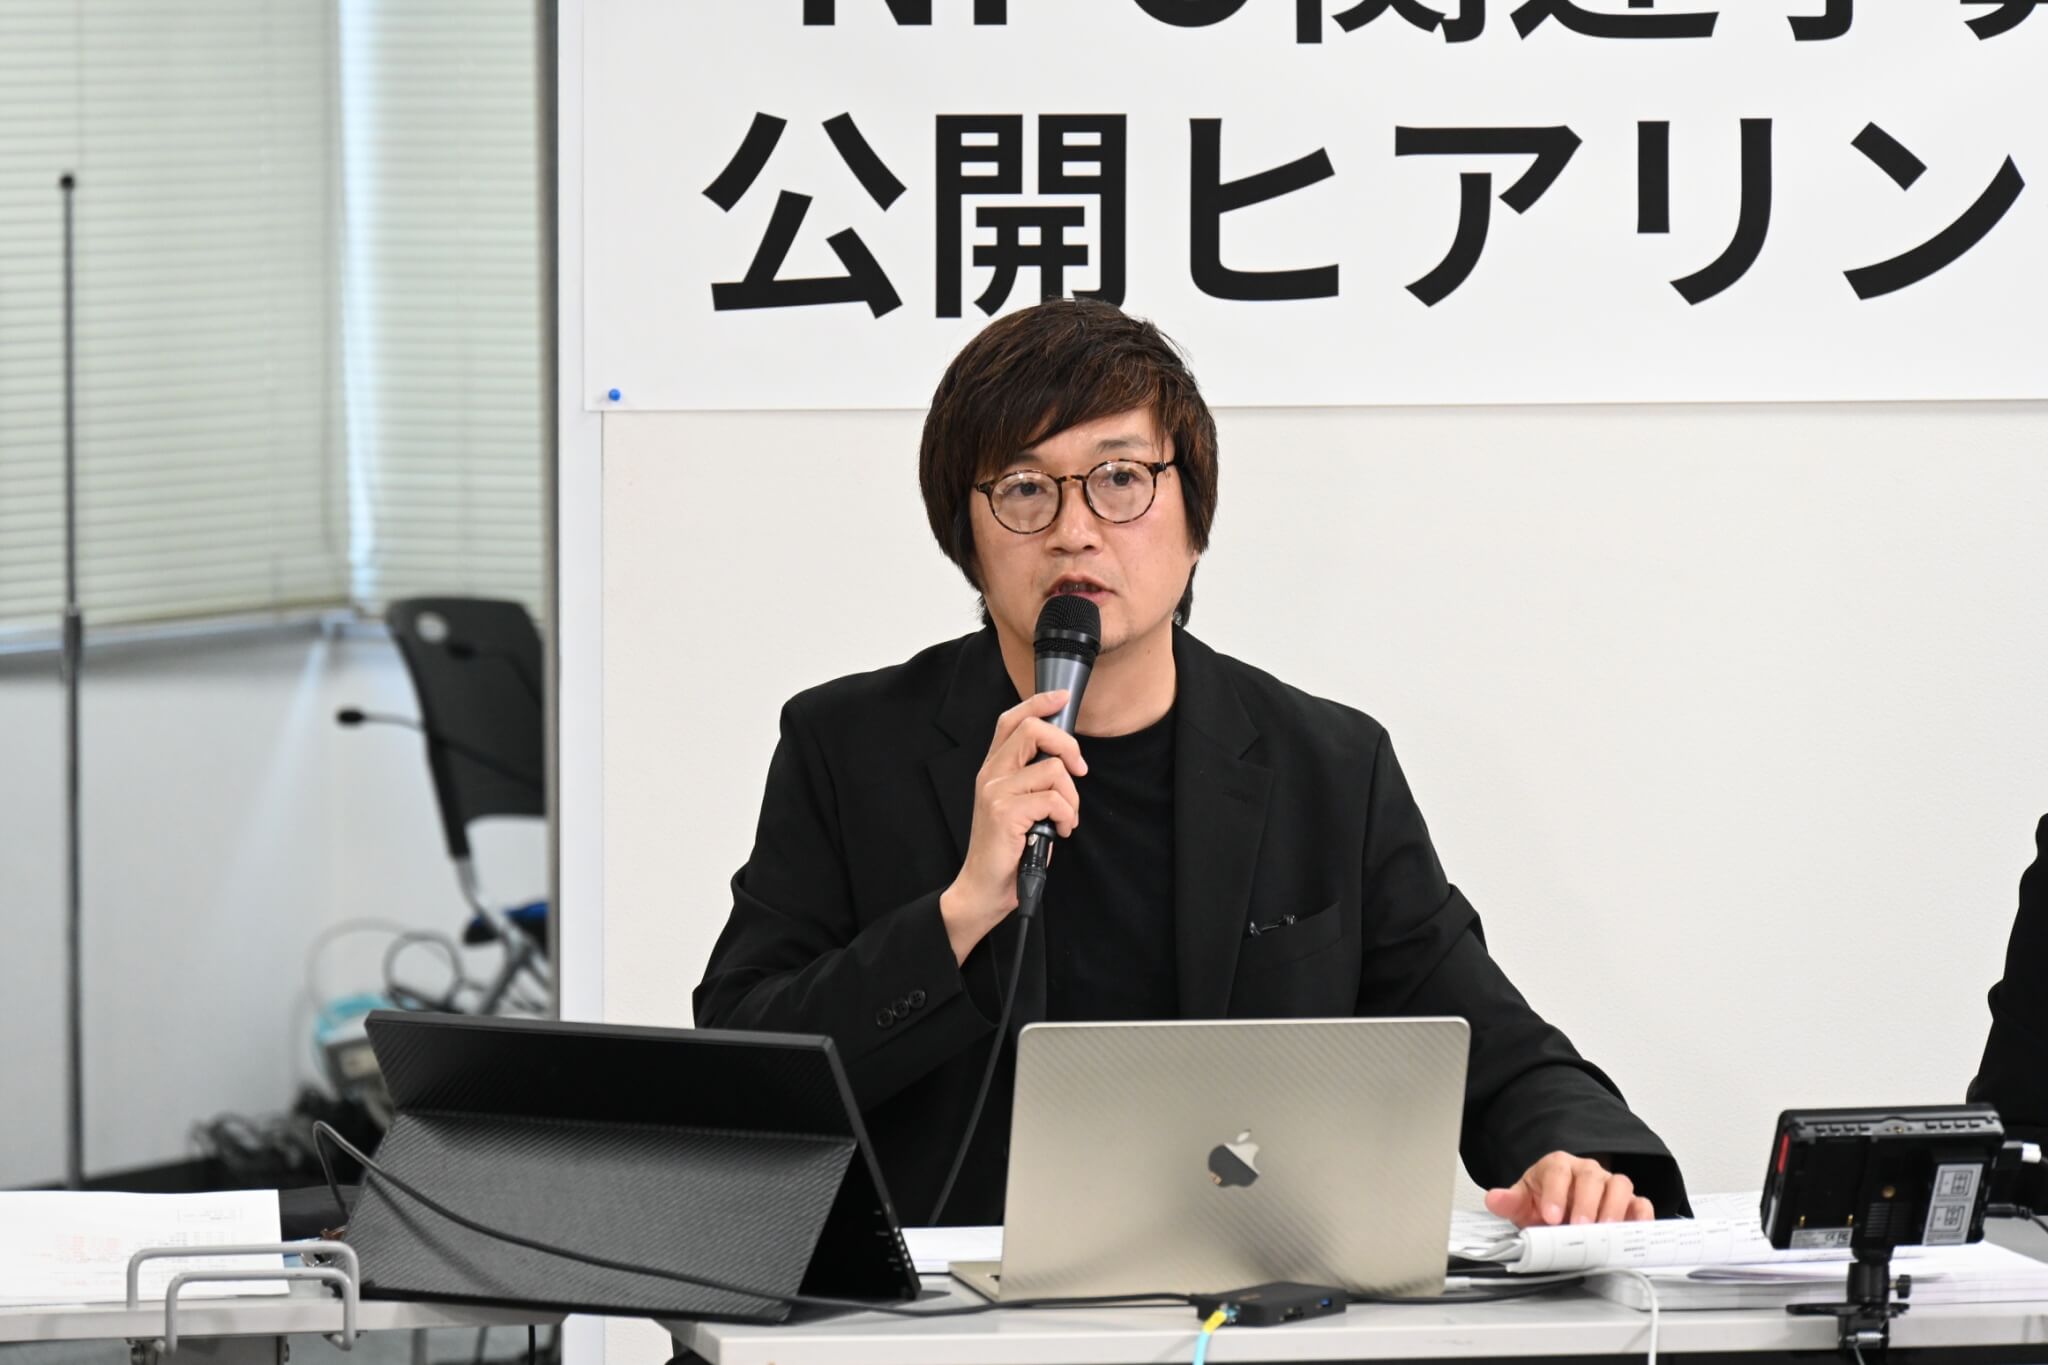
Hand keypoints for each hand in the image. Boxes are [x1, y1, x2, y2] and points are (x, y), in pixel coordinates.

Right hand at [938, 690, 1086, 963]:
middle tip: (1080, 770)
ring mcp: (995, 792)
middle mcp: (990, 775)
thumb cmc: (1007, 851)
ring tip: (1065, 818)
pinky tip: (1061, 831)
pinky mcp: (1005, 812)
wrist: (984, 888)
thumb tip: (1066, 758)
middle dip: (1068, 746)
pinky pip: (1054, 799)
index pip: (1011, 720)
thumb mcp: (1019, 807)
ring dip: (1072, 797)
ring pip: (1052, 769)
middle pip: (1033, 731)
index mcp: (993, 769)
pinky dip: (1068, 816)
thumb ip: (1032, 780)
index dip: (1038, 703)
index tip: (1063, 698)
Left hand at [1484, 1152, 1653, 1226]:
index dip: (1555, 1193)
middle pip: (1591, 1177)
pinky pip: (1641, 1202)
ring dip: (1614, 1208)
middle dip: (1585, 1203)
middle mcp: (1587, 1172)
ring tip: (1605, 1231)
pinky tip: (1636, 1230)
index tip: (1550, 1216)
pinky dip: (1642, 1215)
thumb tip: (1494, 1198)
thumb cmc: (1545, 1202)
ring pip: (1619, 1185)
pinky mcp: (1629, 1203)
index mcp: (1558, 1166)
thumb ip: (1509, 1201)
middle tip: (1578, 1226)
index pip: (1558, 1171)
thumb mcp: (1524, 1202)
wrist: (1562, 1207)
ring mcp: (1609, 1185)